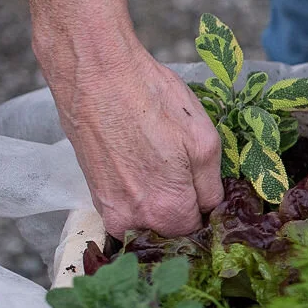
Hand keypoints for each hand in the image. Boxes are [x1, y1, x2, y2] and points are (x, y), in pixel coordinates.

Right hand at [41, 33, 223, 238]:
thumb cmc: (153, 102)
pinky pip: (128, 209)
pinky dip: (140, 195)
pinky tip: (145, 165)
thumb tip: (212, 208)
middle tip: (191, 177)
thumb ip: (212, 187)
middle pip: (172, 231)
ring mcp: (110, 210)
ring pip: (149, 221)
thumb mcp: (204, 143)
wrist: (96, 75)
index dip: (210, 215)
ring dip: (161, 204)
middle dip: (185, 211)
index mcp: (168, 211)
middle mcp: (134, 220)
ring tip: (166, 167)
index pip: (199, 232)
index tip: (212, 196)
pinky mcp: (95, 195)